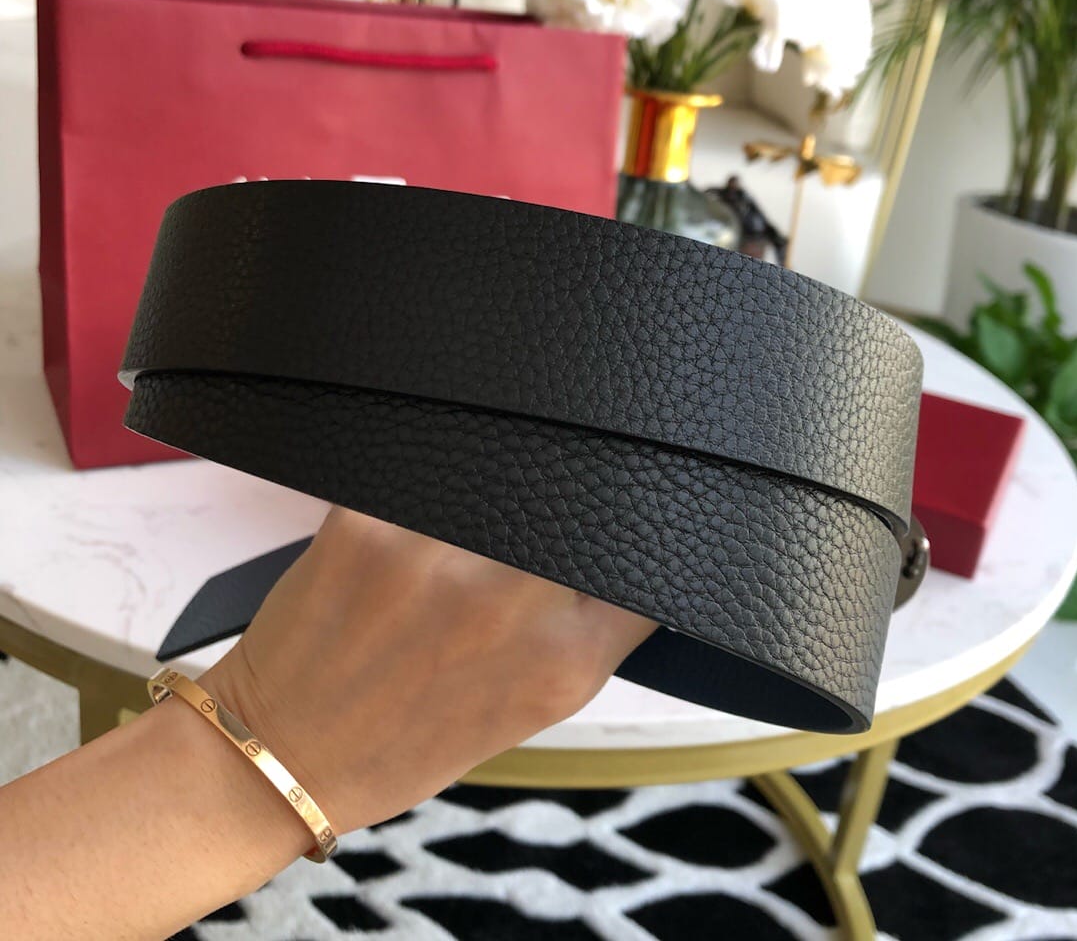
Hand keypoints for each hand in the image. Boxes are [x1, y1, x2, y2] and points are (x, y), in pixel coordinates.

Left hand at [203, 507, 654, 836]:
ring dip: (497, 495)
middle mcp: (508, 604)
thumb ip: (583, 632)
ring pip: (508, 477)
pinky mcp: (370, 522)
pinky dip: (432, 489)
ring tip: (458, 537)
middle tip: (527, 533)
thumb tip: (616, 549)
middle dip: (563, 516)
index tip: (615, 536)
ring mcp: (436, 556)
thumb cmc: (406, 739)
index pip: (642, 567)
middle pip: (579, 509)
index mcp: (563, 660)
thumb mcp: (528, 707)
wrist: (284, 751)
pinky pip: (431, 474)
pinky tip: (415, 521)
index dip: (634, 545)